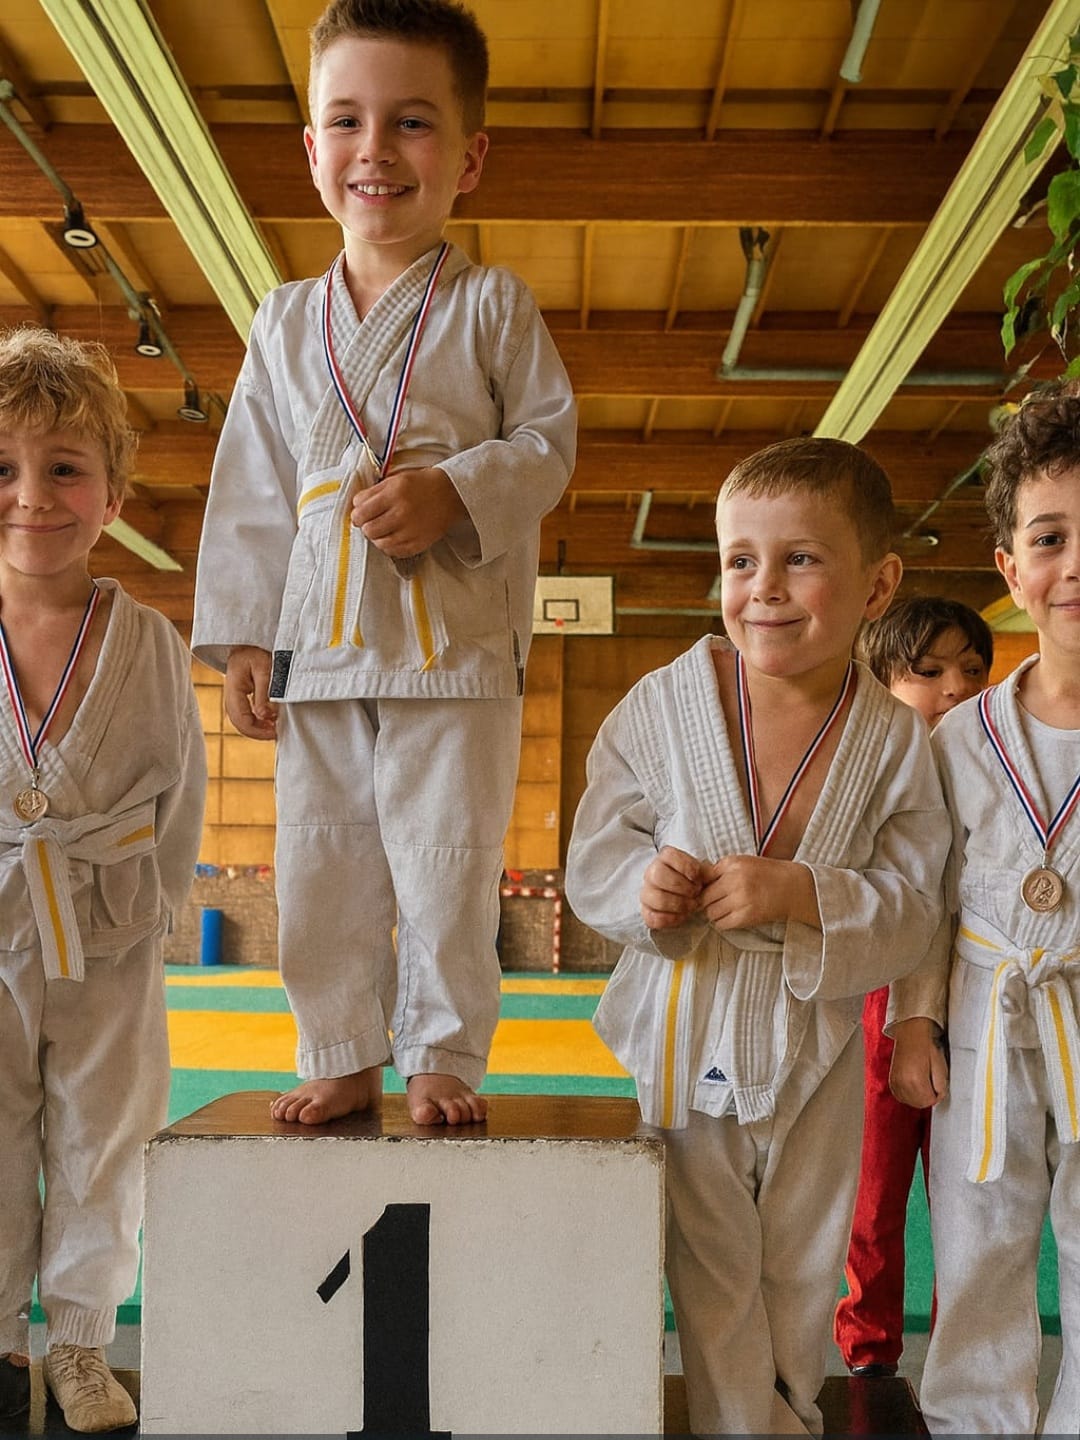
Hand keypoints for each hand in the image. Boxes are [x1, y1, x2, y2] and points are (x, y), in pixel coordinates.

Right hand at [225, 646, 276, 739]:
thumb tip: (265, 716)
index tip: (274, 731)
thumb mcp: (264, 669)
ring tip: (274, 727)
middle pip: (239, 724)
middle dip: (258, 733)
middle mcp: (230, 696)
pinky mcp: (239, 700)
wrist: (247, 645)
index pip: (241, 719)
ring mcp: (233, 699)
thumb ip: (264, 693)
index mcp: (233, 689)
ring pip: (242, 722)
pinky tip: (269, 721)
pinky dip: (257, 722)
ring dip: (257, 728)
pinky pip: (245, 716)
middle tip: (276, 732)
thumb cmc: (256, 653)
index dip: (257, 730)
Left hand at [351, 465, 466, 557]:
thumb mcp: (395, 479)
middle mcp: (402, 513)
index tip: (360, 514)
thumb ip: (373, 492)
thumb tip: (356, 507)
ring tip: (383, 529)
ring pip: (379, 543)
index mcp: (394, 493)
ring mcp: (411, 531)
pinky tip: (393, 536)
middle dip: (366, 526)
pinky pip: (394, 552)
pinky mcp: (418, 543)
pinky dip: (389, 545)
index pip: (361, 512)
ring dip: (377, 537)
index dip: (357, 514)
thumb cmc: (422, 485)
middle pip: (368, 529)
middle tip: (371, 522)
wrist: (450, 494)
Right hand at [640, 847, 702, 929]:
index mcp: (665, 857)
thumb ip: (706, 871)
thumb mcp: (702, 871)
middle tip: (696, 893)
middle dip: (682, 887)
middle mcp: (652, 872)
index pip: (668, 855)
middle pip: (658, 875)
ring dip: (678, 904)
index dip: (686, 867)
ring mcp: (647, 892)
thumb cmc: (694, 881)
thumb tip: (711, 875)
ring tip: (692, 906)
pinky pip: (652, 917)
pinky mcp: (646, 911)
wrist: (686, 896)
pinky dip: (670, 919)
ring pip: (656, 898)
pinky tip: (682, 916)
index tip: (698, 878)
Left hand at [699, 854, 819, 930]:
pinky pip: (722, 924)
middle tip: (714, 902)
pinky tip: (731, 917)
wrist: (793, 888)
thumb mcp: (743, 862)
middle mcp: (735, 880)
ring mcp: (741, 899)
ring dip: (714, 913)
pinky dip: (723, 923)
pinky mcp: (747, 917)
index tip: (704, 890)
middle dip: (706, 901)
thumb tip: (696, 881)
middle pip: (704, 897)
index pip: (702, 878)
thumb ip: (720, 869)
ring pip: (711, 912)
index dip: (701, 886)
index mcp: (732, 864)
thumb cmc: (766, 874)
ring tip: (724, 910)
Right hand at [889, 1017, 948, 1107]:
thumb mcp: (941, 1067)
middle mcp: (903, 1083)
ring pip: (909, 1102)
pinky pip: (900, 1097)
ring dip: (918, 1098)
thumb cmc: (926, 1048)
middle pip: (919, 1104)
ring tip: (922, 1084)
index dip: (937, 1096)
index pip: (930, 1101)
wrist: (911, 1036)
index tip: (937, 1087)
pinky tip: (913, 1086)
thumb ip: (941, 1086)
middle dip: (927, 1098)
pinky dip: (908, 1095)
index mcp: (916, 1080)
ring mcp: (895, 1082)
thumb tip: (939, 1096)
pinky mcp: (891, 1081)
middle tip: (931, 1085)